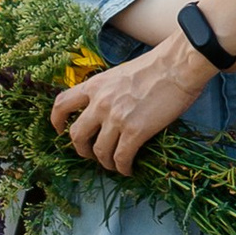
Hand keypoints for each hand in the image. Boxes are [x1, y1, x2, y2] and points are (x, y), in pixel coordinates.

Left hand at [54, 32, 203, 172]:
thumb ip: (109, 91)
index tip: (61, 131)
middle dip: (82, 150)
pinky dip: (123, 167)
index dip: (57, 121)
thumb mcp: (121, 73)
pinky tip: (129, 169)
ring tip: (115, 165)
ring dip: (105, 162)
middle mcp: (100, 103)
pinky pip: (121, 158)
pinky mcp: (135, 131)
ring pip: (99, 151)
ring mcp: (116, 118)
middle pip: (77, 135)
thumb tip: (109, 111)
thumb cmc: (157, 66)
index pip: (62, 104)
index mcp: (95, 85)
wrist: (178, 66)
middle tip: (92, 154)